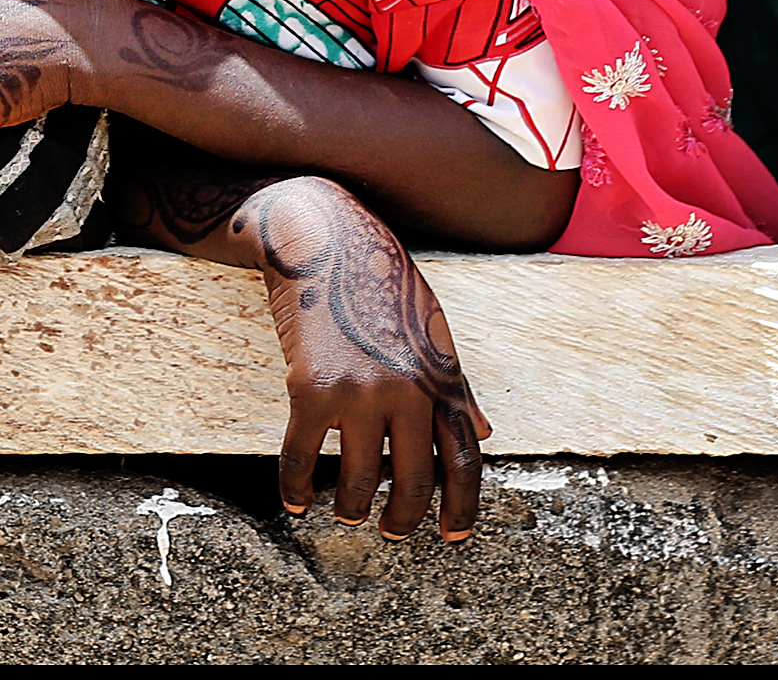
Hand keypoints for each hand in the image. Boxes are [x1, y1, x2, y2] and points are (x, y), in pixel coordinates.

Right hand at [244, 175, 489, 542]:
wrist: (324, 241)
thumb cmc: (381, 281)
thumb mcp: (433, 329)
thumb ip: (455, 384)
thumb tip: (480, 430)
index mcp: (440, 379)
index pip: (462, 460)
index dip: (461, 506)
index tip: (453, 536)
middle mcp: (406, 392)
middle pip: (413, 481)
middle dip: (403, 517)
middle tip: (392, 532)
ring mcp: (359, 393)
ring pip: (360, 478)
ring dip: (354, 507)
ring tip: (348, 514)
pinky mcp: (311, 389)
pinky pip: (303, 454)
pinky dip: (297, 486)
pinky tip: (297, 502)